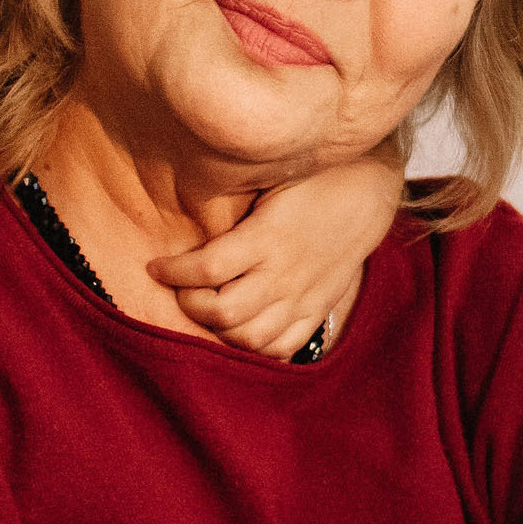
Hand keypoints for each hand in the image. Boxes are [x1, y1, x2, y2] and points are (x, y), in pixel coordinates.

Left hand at [148, 154, 404, 357]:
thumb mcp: (269, 176)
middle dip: (190, 304)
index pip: (207, 269)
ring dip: (218, 329)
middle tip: (180, 288)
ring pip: (250, 337)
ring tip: (205, 308)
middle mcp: (283, 273)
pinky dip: (253, 347)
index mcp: (267, 237)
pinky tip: (237, 328)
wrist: (367, 191)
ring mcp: (302, 297)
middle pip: (224, 311)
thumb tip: (181, 196)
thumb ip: (231, 197)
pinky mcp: (316, 309)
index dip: (173, 272)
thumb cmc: (310, 176)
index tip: (155, 266)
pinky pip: (281, 347)